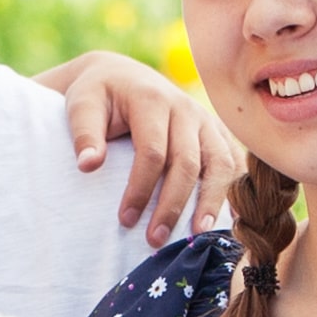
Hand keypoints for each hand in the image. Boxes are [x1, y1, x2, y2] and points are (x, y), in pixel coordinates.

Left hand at [53, 52, 244, 241]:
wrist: (122, 76)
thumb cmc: (99, 96)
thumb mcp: (82, 105)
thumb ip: (84, 134)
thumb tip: (88, 165)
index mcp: (152, 100)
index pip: (152, 152)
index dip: (140, 189)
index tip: (125, 219)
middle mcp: (185, 108)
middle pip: (188, 163)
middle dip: (172, 205)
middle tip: (155, 239)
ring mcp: (204, 119)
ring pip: (219, 163)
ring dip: (210, 201)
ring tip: (198, 234)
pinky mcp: (215, 130)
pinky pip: (233, 160)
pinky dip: (234, 187)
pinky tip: (231, 217)